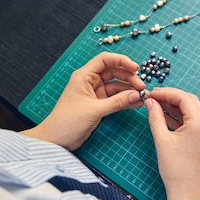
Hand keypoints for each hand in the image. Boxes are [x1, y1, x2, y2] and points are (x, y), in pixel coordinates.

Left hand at [22, 52, 145, 149]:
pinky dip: (126, 100)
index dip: (121, 61)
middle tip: (141, 88)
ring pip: (117, 86)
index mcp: (84, 76)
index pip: (105, 60)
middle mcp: (90, 81)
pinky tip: (136, 103)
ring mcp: (95, 93)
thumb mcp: (94, 110)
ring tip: (142, 96)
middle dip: (129, 78)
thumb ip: (117, 102)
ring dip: (129, 90)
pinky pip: (115, 98)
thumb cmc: (67, 121)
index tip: (136, 68)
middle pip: (114, 72)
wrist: (57, 140)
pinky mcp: (99, 104)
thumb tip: (136, 95)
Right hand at [145, 87, 199, 199]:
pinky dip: (180, 117)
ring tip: (156, 106)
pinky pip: (193, 121)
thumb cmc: (176, 170)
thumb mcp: (162, 140)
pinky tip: (165, 117)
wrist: (187, 192)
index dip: (166, 93)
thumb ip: (155, 117)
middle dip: (171, 97)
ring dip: (175, 107)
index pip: (183, 98)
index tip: (151, 93)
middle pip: (189, 101)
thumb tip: (150, 102)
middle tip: (153, 98)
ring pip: (192, 111)